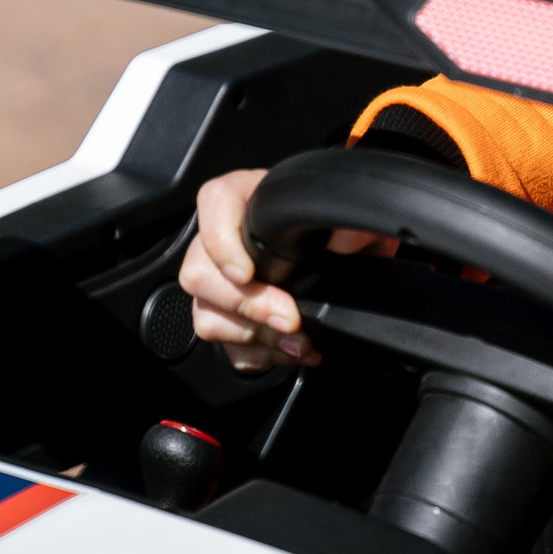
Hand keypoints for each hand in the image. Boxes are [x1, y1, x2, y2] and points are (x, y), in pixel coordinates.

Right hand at [181, 164, 340, 376]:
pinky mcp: (229, 317)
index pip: (214, 202)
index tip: (247, 273)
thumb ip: (353, 224)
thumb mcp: (351, 220)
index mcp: (249, 197)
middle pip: (199, 272)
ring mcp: (221, 281)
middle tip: (288, 320)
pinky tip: (291, 351)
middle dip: (247, 305)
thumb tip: (348, 239)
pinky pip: (226, 345)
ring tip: (299, 343)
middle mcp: (225, 238)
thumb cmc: (339, 230)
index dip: (221, 241)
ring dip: (256, 338)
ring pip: (206, 315)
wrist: (348, 261)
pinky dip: (260, 356)